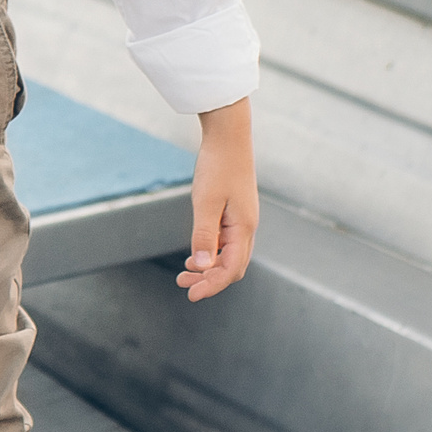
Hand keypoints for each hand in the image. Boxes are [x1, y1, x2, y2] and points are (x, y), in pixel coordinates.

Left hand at [178, 97, 256, 302]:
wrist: (229, 136)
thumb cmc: (217, 166)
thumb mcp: (206, 201)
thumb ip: (204, 235)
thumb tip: (203, 266)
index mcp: (244, 228)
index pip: (230, 269)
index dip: (212, 285)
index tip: (192, 295)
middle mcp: (248, 228)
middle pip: (233, 267)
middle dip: (210, 281)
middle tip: (184, 286)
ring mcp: (243, 221)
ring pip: (230, 256)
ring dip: (209, 268)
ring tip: (184, 274)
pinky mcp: (236, 213)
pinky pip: (227, 242)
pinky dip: (212, 253)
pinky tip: (196, 255)